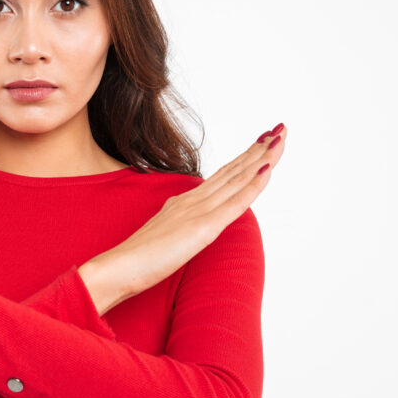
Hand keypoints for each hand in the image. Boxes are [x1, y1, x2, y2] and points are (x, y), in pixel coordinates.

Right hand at [92, 123, 286, 314]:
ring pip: (238, 179)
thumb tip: (190, 221)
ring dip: (262, 157)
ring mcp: (198, 211)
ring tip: (280, 138)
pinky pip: (234, 203)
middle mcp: (193, 200)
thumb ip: (179, 224)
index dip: (244, 159)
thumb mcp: (165, 235)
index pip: (222, 176)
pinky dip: (253, 185)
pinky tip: (267, 169)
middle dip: (259, 149)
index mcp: (185, 202)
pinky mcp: (202, 228)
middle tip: (279, 129)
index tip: (262, 142)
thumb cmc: (136, 259)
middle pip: (233, 170)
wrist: (117, 268)